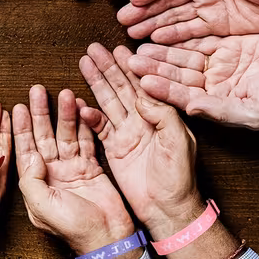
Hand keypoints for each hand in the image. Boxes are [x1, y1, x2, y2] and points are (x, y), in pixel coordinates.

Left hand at [14, 86, 132, 257]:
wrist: (107, 240)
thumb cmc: (73, 230)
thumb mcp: (43, 207)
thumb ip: (32, 180)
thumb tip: (30, 154)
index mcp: (36, 185)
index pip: (25, 150)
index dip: (20, 128)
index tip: (17, 107)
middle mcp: (52, 174)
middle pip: (43, 137)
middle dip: (40, 113)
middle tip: (37, 90)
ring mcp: (72, 170)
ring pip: (66, 135)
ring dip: (64, 114)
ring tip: (64, 93)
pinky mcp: (91, 168)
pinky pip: (86, 141)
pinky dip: (84, 124)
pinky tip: (82, 107)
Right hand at [78, 43, 201, 233]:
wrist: (166, 210)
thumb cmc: (180, 178)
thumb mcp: (179, 142)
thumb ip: (163, 114)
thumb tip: (143, 94)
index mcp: (163, 115)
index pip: (144, 84)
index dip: (131, 66)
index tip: (118, 49)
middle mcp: (144, 120)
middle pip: (122, 87)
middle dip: (107, 67)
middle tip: (93, 49)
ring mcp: (128, 133)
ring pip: (108, 101)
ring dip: (96, 82)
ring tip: (83, 63)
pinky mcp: (114, 148)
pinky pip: (99, 127)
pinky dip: (88, 115)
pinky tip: (79, 103)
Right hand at [118, 0, 258, 42]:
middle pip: (167, 0)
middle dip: (144, 10)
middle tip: (122, 21)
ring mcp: (208, 8)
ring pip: (174, 18)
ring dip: (152, 25)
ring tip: (131, 34)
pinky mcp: (217, 26)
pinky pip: (190, 33)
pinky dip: (172, 37)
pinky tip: (154, 41)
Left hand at [129, 34, 258, 129]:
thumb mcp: (251, 112)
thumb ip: (219, 110)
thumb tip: (191, 108)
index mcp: (213, 104)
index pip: (181, 97)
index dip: (161, 89)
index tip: (142, 81)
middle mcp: (210, 86)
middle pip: (176, 76)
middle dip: (153, 68)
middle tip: (129, 58)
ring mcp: (218, 65)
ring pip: (183, 57)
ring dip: (161, 51)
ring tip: (138, 44)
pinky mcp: (227, 45)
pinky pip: (199, 40)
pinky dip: (181, 36)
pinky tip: (162, 30)